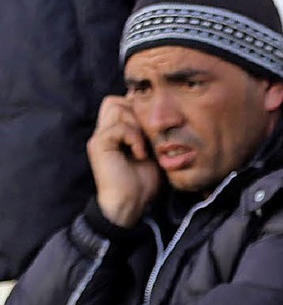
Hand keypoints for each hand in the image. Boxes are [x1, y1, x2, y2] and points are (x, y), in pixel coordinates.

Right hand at [87, 95, 160, 226]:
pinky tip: (139, 155)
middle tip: (147, 136)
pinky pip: (118, 127)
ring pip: (116, 107)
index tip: (153, 127)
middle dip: (136, 113)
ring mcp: (100, 136)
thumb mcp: (152, 152)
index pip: (122, 102)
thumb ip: (150, 134)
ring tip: (143, 146)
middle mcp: (105, 131)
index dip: (138, 109)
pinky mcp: (98, 144)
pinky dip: (134, 138)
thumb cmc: (143, 183)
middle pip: (116, 100)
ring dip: (136, 124)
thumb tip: (161, 115)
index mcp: (116, 132)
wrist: (130, 203)